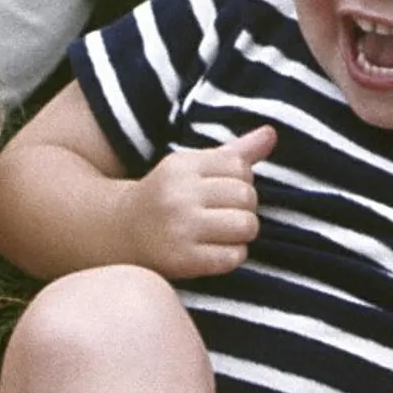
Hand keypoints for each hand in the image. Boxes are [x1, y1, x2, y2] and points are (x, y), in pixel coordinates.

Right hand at [133, 128, 277, 278]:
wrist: (120, 232)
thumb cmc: (167, 196)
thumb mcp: (193, 168)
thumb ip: (234, 152)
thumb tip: (272, 133)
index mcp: (182, 166)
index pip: (240, 167)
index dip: (241, 181)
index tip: (222, 192)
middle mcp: (179, 194)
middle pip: (247, 196)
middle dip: (244, 207)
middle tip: (224, 215)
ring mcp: (180, 228)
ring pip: (246, 225)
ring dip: (242, 233)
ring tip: (223, 233)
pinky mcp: (182, 259)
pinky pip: (234, 256)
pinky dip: (232, 255)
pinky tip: (214, 251)